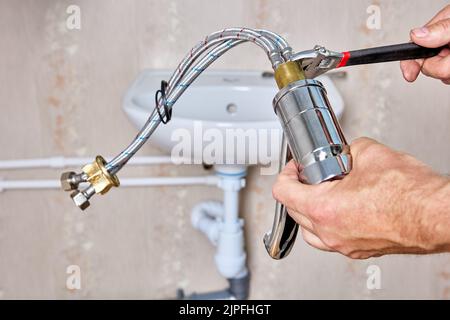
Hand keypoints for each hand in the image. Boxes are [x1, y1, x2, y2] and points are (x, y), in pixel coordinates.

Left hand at [272, 137, 449, 258]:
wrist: (433, 214)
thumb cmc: (409, 193)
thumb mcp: (369, 153)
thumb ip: (347, 151)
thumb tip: (345, 152)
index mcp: (324, 207)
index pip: (283, 192)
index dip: (285, 174)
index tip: (294, 168)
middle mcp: (330, 231)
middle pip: (293, 211)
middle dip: (297, 190)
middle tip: (307, 176)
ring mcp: (344, 244)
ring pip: (309, 232)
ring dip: (307, 212)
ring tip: (318, 194)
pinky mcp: (359, 250)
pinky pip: (330, 240)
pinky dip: (326, 225)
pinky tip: (338, 211)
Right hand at [400, 5, 449, 83]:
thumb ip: (439, 29)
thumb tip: (416, 35)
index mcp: (435, 31)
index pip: (412, 50)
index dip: (409, 63)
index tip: (409, 75)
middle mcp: (440, 45)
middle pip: (428, 67)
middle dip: (439, 65)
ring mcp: (448, 57)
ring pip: (440, 75)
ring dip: (449, 71)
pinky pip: (448, 80)